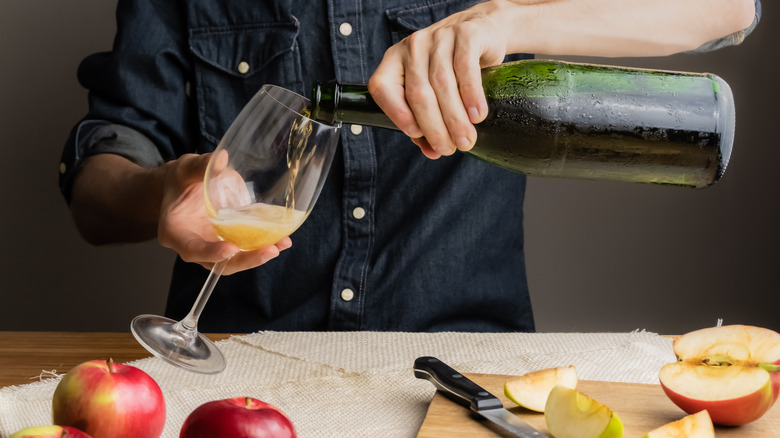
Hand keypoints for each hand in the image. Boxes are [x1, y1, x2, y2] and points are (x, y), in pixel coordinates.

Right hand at [156, 153, 290, 274]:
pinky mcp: (230, 241)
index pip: (191, 249)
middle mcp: (195, 245)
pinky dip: (264, 246)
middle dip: (245, 260)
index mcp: (176, 232)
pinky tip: (283, 240)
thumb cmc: (182, 179)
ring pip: (236, 260)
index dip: (210, 253)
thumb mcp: (186, 169)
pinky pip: (247, 249)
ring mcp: (214, 246)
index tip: (231, 249)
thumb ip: (200, 166)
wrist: (186, 186)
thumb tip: (220, 158)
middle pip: (219, 263)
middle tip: (269, 251)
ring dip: (259, 256)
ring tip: (281, 244)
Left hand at [368, 1, 509, 158]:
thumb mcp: (433, 91)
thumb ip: (426, 122)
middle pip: (418, 93)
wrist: (484, 32)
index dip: (397, 114)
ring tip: (465, 140)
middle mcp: (413, 47)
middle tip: (449, 149)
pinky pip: (465, 68)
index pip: (382, 88)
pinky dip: (472, 96)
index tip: (418, 135)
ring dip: (455, 118)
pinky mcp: (466, 35)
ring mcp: (439, 38)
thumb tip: (431, 152)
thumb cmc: (452, 69)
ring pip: (442, 84)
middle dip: (434, 127)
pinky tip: (477, 115)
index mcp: (394, 61)